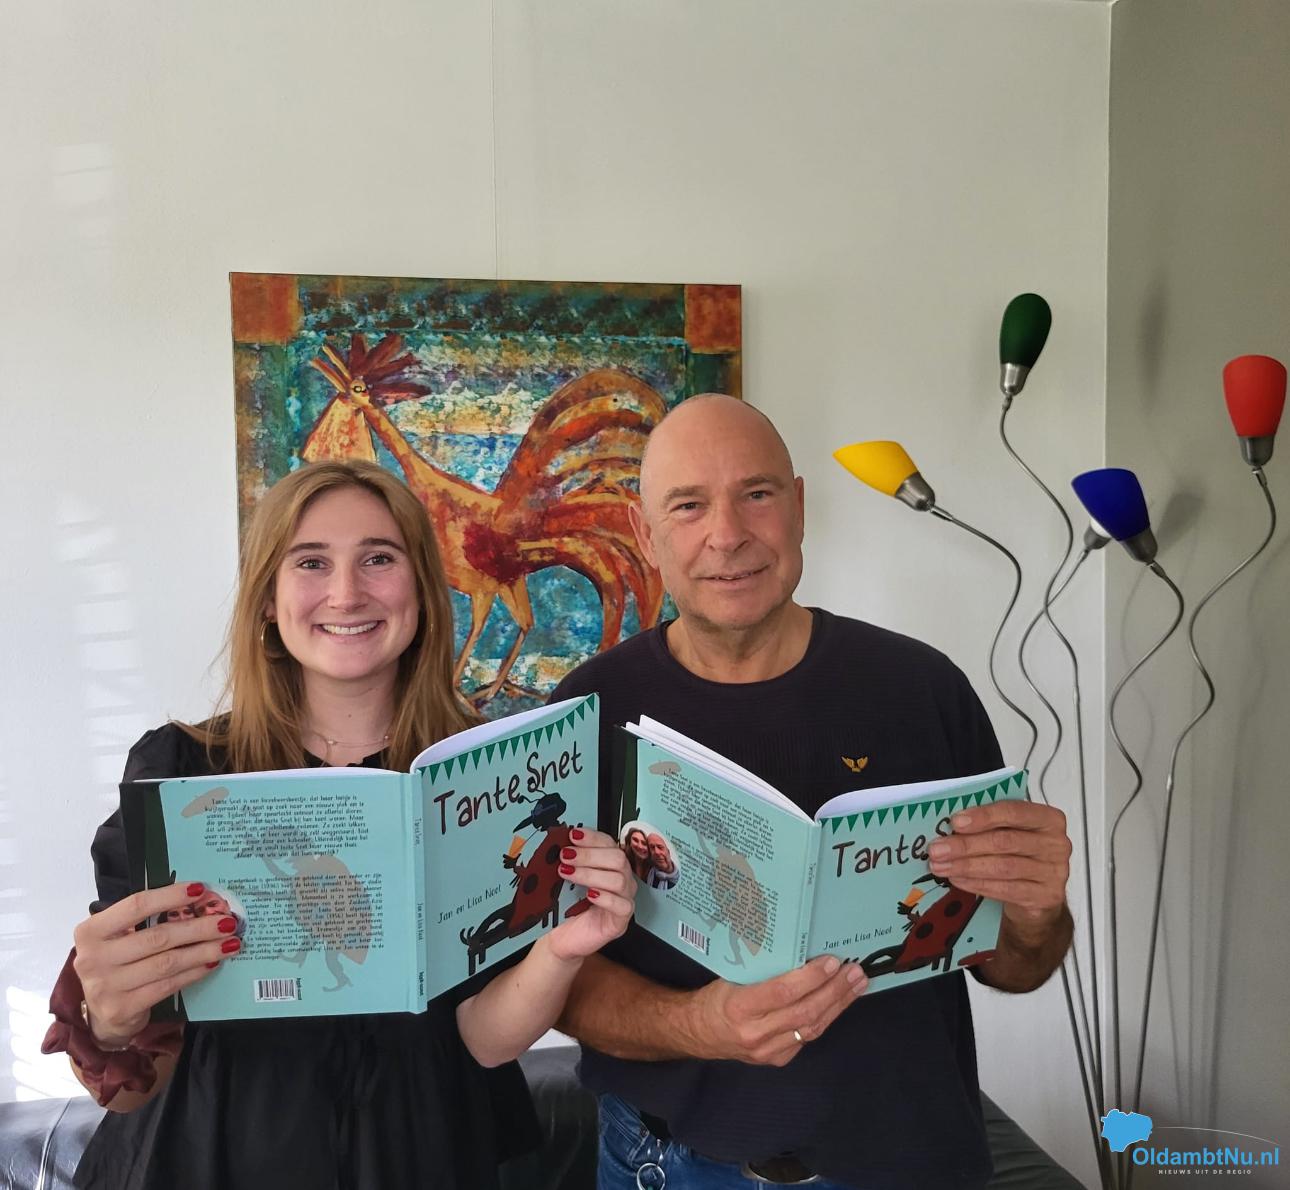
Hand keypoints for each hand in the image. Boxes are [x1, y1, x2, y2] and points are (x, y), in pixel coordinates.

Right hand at [72, 883, 240, 1045]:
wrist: (97, 1014)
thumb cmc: (114, 964)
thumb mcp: (117, 938)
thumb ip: (144, 920)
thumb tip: (197, 900)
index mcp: (90, 931)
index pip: (135, 906)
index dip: (170, 896)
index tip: (200, 889)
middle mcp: (93, 959)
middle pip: (157, 937)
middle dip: (198, 928)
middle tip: (227, 922)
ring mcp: (105, 987)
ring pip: (167, 963)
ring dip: (203, 951)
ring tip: (229, 943)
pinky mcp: (121, 1009)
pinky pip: (168, 986)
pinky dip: (194, 972)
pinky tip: (211, 963)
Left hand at [546, 829, 635, 962]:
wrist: (561, 938)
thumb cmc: (565, 907)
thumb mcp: (565, 880)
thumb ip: (568, 862)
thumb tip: (559, 842)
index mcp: (610, 865)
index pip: (609, 843)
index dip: (592, 837)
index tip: (572, 835)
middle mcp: (622, 880)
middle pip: (618, 858)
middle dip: (589, 855)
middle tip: (566, 856)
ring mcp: (624, 900)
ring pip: (619, 879)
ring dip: (591, 873)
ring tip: (568, 873)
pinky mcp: (621, 921)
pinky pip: (622, 905)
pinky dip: (605, 897)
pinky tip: (589, 894)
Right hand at [692, 955, 866, 1065]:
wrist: (699, 1033)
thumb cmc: (715, 997)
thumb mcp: (730, 976)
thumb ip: (762, 968)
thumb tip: (799, 949)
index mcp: (739, 1006)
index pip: (782, 992)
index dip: (811, 978)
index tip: (832, 962)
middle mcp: (755, 1033)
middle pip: (804, 1012)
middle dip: (834, 990)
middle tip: (855, 972)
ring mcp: (768, 1051)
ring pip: (811, 1028)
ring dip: (837, 1004)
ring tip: (856, 985)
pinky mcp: (777, 1059)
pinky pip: (807, 1038)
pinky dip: (825, 1018)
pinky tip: (838, 1003)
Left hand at [928, 801, 1070, 931]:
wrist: (1039, 894)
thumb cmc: (1020, 854)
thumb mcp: (1010, 831)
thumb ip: (990, 823)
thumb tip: (952, 823)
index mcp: (1049, 818)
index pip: (1014, 812)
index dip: (983, 816)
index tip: (955, 822)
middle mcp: (1057, 844)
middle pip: (1005, 841)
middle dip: (966, 845)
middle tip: (937, 849)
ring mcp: (1055, 872)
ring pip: (1003, 867)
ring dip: (966, 866)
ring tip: (941, 866)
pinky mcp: (1046, 897)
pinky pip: (1005, 889)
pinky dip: (977, 884)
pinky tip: (957, 879)